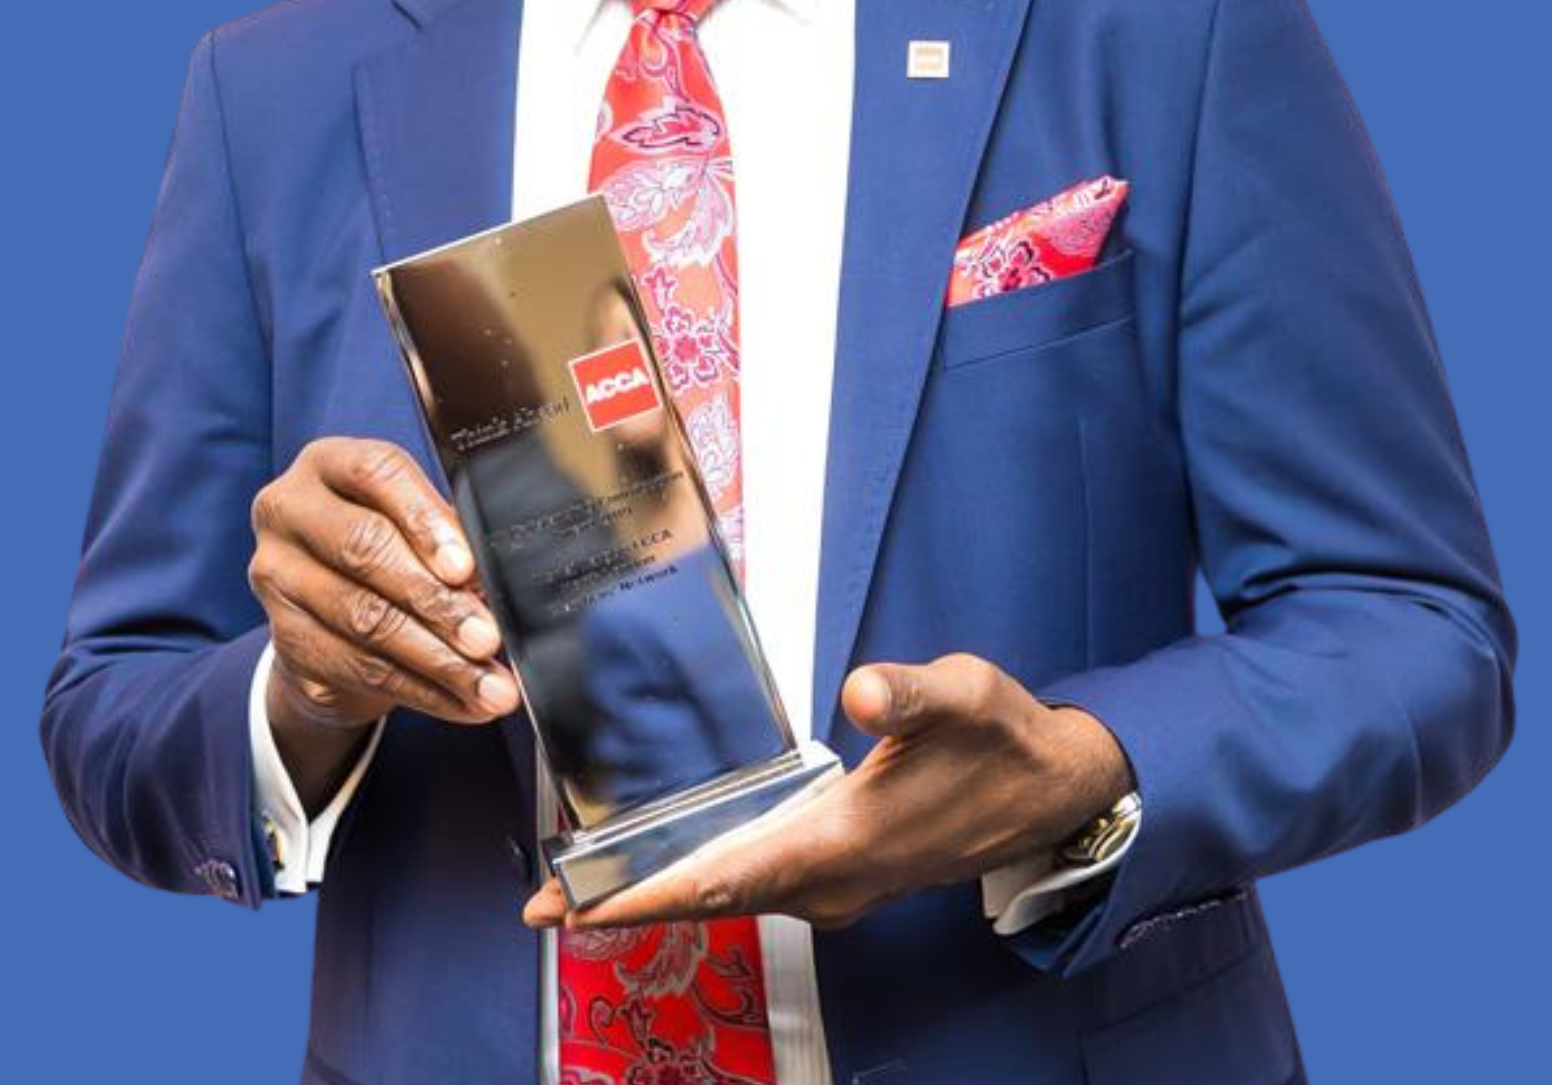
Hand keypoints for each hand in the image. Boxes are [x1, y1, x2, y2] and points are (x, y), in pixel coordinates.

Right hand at [248, 437, 520, 738]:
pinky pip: (360, 669)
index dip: (425, 521)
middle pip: (365, 551)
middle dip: (436, 601)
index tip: (465, 567)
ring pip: (365, 621)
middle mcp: (289, 512)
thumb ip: (446, 535)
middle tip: (487, 637)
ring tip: (491, 685)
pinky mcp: (284, 638)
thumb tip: (491, 581)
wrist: (326, 603)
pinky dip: (422, 691)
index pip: (376, 475)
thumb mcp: (411, 517)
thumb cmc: (385, 539)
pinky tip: (463, 701)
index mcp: (328, 463)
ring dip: (439, 661)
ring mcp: (278, 576)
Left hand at [523, 652, 1131, 931]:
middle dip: (631, 904)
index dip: (653, 891)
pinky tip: (682, 863)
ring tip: (591, 889)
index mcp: (848, 841)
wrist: (1051, 790)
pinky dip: (708, 881)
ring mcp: (843, 884)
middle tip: (548, 907)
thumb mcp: (963, 695)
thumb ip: (912, 693)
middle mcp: (836, 879)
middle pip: (717, 897)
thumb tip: (865, 690)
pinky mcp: (849, 873)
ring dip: (665, 894)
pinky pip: (759, 886)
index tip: (582, 908)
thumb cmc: (1002, 737)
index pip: (731, 874)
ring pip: (736, 896)